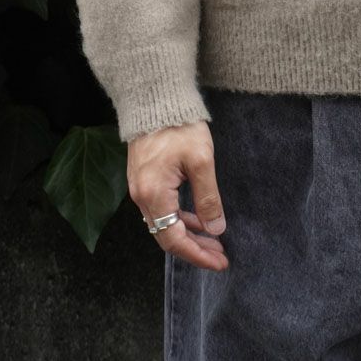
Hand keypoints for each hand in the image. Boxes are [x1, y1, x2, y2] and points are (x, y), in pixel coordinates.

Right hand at [127, 119, 229, 270]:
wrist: (156, 99)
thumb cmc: (179, 126)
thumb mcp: (201, 160)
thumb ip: (208, 197)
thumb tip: (216, 228)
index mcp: (153, 194)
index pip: (175, 239)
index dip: (198, 254)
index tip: (220, 261)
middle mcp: (141, 196)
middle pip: (167, 236)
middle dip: (195, 248)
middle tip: (220, 255)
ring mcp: (139, 188)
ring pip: (164, 224)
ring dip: (189, 234)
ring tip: (213, 239)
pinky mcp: (143, 180)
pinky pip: (161, 210)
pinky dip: (179, 218)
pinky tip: (197, 218)